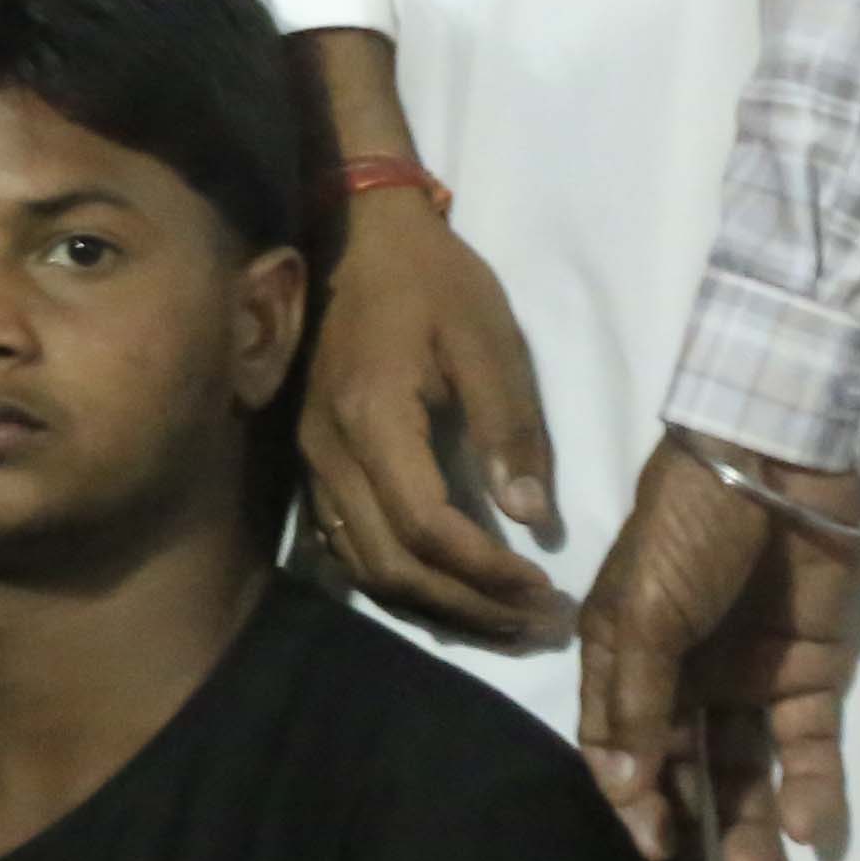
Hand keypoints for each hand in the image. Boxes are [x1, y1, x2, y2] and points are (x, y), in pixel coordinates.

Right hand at [298, 176, 567, 643]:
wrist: (357, 233)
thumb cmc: (433, 281)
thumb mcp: (490, 341)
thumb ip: (510, 429)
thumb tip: (532, 519)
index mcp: (373, 419)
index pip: (425, 527)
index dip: (486, 573)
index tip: (548, 591)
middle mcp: (328, 451)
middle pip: (390, 565)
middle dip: (468, 608)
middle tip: (538, 627)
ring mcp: (311, 459)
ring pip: (363, 566)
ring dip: (434, 607)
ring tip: (503, 622)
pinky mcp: (312, 460)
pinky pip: (346, 545)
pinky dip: (398, 583)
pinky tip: (446, 591)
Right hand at [574, 435, 859, 860]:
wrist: (779, 465)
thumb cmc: (690, 531)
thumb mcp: (643, 613)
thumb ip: (637, 703)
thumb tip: (622, 791)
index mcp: (624, 653)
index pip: (620, 743)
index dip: (631, 798)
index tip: (650, 850)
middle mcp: (683, 673)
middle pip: (683, 764)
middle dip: (692, 826)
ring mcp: (749, 674)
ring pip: (745, 766)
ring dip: (747, 823)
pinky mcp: (812, 673)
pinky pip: (808, 745)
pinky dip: (808, 787)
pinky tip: (804, 824)